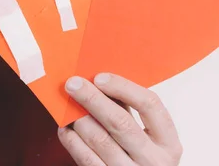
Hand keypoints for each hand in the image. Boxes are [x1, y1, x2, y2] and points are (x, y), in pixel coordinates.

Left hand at [57, 73, 182, 165]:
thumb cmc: (140, 156)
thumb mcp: (146, 136)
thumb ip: (128, 111)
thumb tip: (97, 81)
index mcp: (168, 143)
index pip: (150, 105)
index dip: (123, 87)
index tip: (99, 77)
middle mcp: (154, 161)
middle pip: (120, 122)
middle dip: (92, 98)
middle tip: (73, 84)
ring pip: (100, 140)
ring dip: (80, 118)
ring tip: (68, 105)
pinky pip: (86, 158)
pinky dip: (72, 140)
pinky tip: (66, 129)